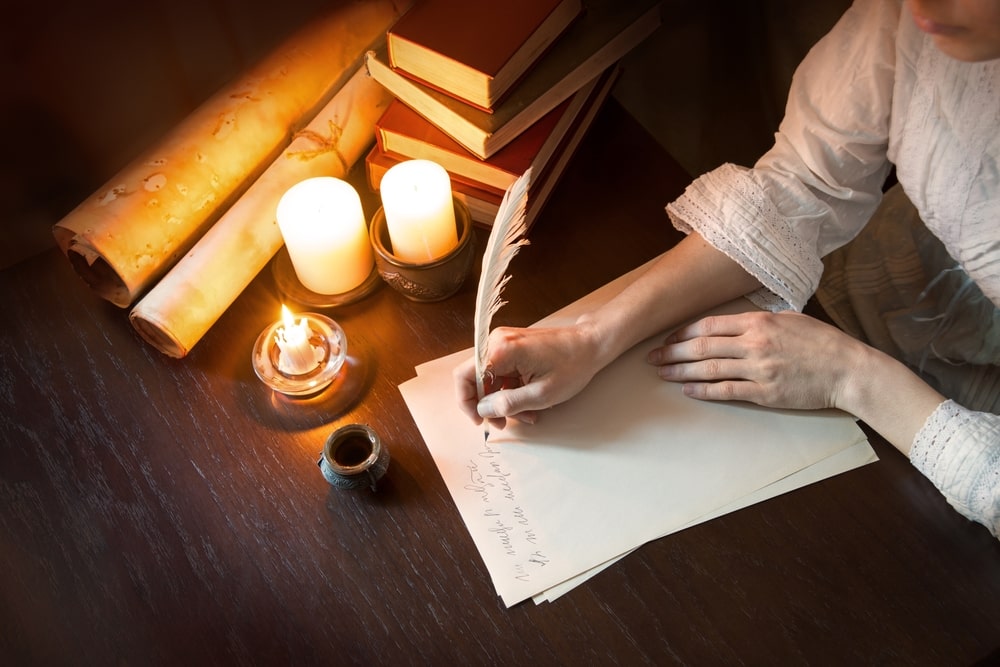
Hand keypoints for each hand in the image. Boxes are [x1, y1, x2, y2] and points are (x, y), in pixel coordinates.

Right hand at [453, 323, 603, 428]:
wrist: (590, 344)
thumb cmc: (573, 365)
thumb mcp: (541, 394)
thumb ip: (508, 404)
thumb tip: (483, 410)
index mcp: (501, 351)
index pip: (464, 376)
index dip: (467, 402)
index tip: (479, 420)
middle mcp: (497, 342)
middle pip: (475, 379)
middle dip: (489, 405)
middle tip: (504, 423)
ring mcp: (504, 342)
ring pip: (490, 379)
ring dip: (503, 400)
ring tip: (527, 414)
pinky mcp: (512, 347)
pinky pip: (502, 373)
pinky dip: (511, 390)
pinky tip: (529, 402)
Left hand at [647, 311, 865, 410]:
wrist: (848, 369)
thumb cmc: (821, 343)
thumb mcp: (789, 319)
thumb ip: (759, 320)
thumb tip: (733, 322)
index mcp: (759, 321)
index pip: (710, 325)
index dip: (683, 332)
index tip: (667, 338)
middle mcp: (754, 343)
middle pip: (702, 346)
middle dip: (672, 352)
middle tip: (652, 357)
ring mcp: (759, 369)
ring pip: (709, 369)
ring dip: (681, 371)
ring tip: (662, 373)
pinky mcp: (764, 393)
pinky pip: (726, 391)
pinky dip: (703, 390)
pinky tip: (687, 390)